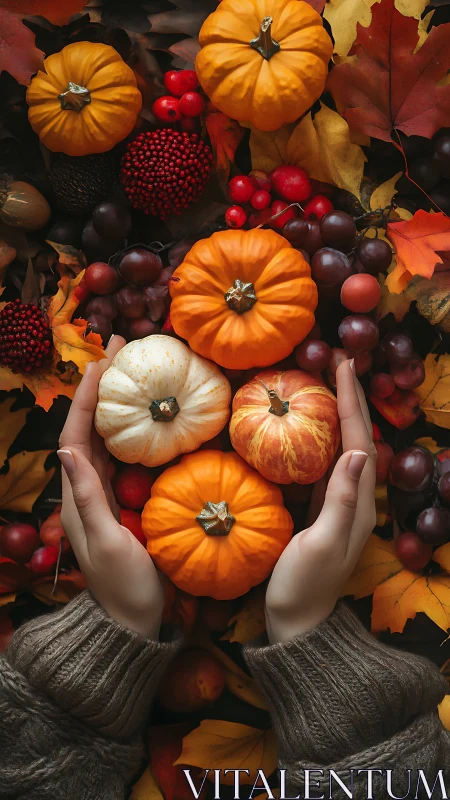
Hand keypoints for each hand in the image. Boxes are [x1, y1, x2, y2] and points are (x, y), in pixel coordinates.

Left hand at [58, 336, 164, 639]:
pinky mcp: (126, 499)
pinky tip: (151, 416)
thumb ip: (87, 495)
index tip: (101, 361)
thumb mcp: (102, 540)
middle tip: (123, 348)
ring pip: (110, 435)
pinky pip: (127, 455)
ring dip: (119, 401)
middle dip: (104, 386)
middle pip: (92, 424)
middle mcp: (88, 485)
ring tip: (136, 370)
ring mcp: (108, 491)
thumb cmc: (121, 583)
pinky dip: (135, 429)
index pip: (76, 431)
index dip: (86, 395)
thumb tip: (66, 447)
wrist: (132, 618)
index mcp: (78, 491)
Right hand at [264, 359, 376, 643]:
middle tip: (338, 361)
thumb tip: (356, 452)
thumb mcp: (321, 544)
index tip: (343, 366)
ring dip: (337, 412)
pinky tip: (307, 426)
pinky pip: (323, 463)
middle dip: (350, 398)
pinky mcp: (320, 510)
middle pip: (356, 438)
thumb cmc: (303, 586)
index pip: (359, 440)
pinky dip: (320, 437)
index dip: (351, 402)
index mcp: (359, 504)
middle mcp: (354, 499)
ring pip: (341, 446)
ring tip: (325, 382)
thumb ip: (339, 499)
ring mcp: (338, 504)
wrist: (297, 624)